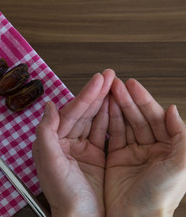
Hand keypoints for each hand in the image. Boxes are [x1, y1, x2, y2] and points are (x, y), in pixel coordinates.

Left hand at [32, 69, 114, 216]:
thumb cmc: (63, 195)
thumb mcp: (50, 163)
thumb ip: (46, 133)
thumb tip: (47, 106)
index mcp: (52, 141)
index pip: (70, 113)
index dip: (85, 95)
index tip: (98, 80)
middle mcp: (65, 142)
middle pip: (83, 112)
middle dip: (96, 93)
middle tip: (109, 76)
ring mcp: (82, 148)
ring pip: (94, 119)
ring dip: (104, 102)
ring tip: (114, 86)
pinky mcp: (96, 156)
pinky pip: (103, 132)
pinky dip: (110, 118)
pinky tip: (114, 106)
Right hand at [105, 78, 185, 216]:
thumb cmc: (159, 197)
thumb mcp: (180, 166)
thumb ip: (182, 136)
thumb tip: (173, 110)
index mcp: (170, 149)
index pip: (157, 117)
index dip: (144, 100)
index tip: (132, 85)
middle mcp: (152, 149)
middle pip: (139, 117)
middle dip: (127, 99)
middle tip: (115, 84)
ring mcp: (133, 153)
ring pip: (125, 123)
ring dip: (117, 107)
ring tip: (107, 91)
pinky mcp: (117, 158)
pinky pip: (112, 135)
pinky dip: (108, 121)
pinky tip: (104, 109)